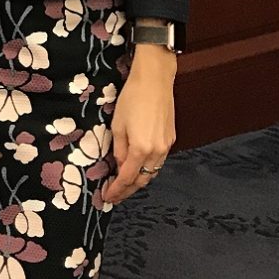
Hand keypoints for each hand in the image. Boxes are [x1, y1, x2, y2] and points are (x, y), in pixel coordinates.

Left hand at [103, 55, 175, 205]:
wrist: (155, 80)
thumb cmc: (132, 99)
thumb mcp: (117, 125)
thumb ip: (119, 150)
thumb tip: (120, 166)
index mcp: (140, 149)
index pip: (127, 178)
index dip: (117, 190)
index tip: (107, 197)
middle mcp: (157, 151)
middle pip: (143, 179)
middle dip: (128, 190)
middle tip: (115, 195)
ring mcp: (166, 146)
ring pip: (152, 171)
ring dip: (139, 180)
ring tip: (125, 184)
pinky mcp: (171, 138)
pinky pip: (158, 161)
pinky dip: (148, 168)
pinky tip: (138, 167)